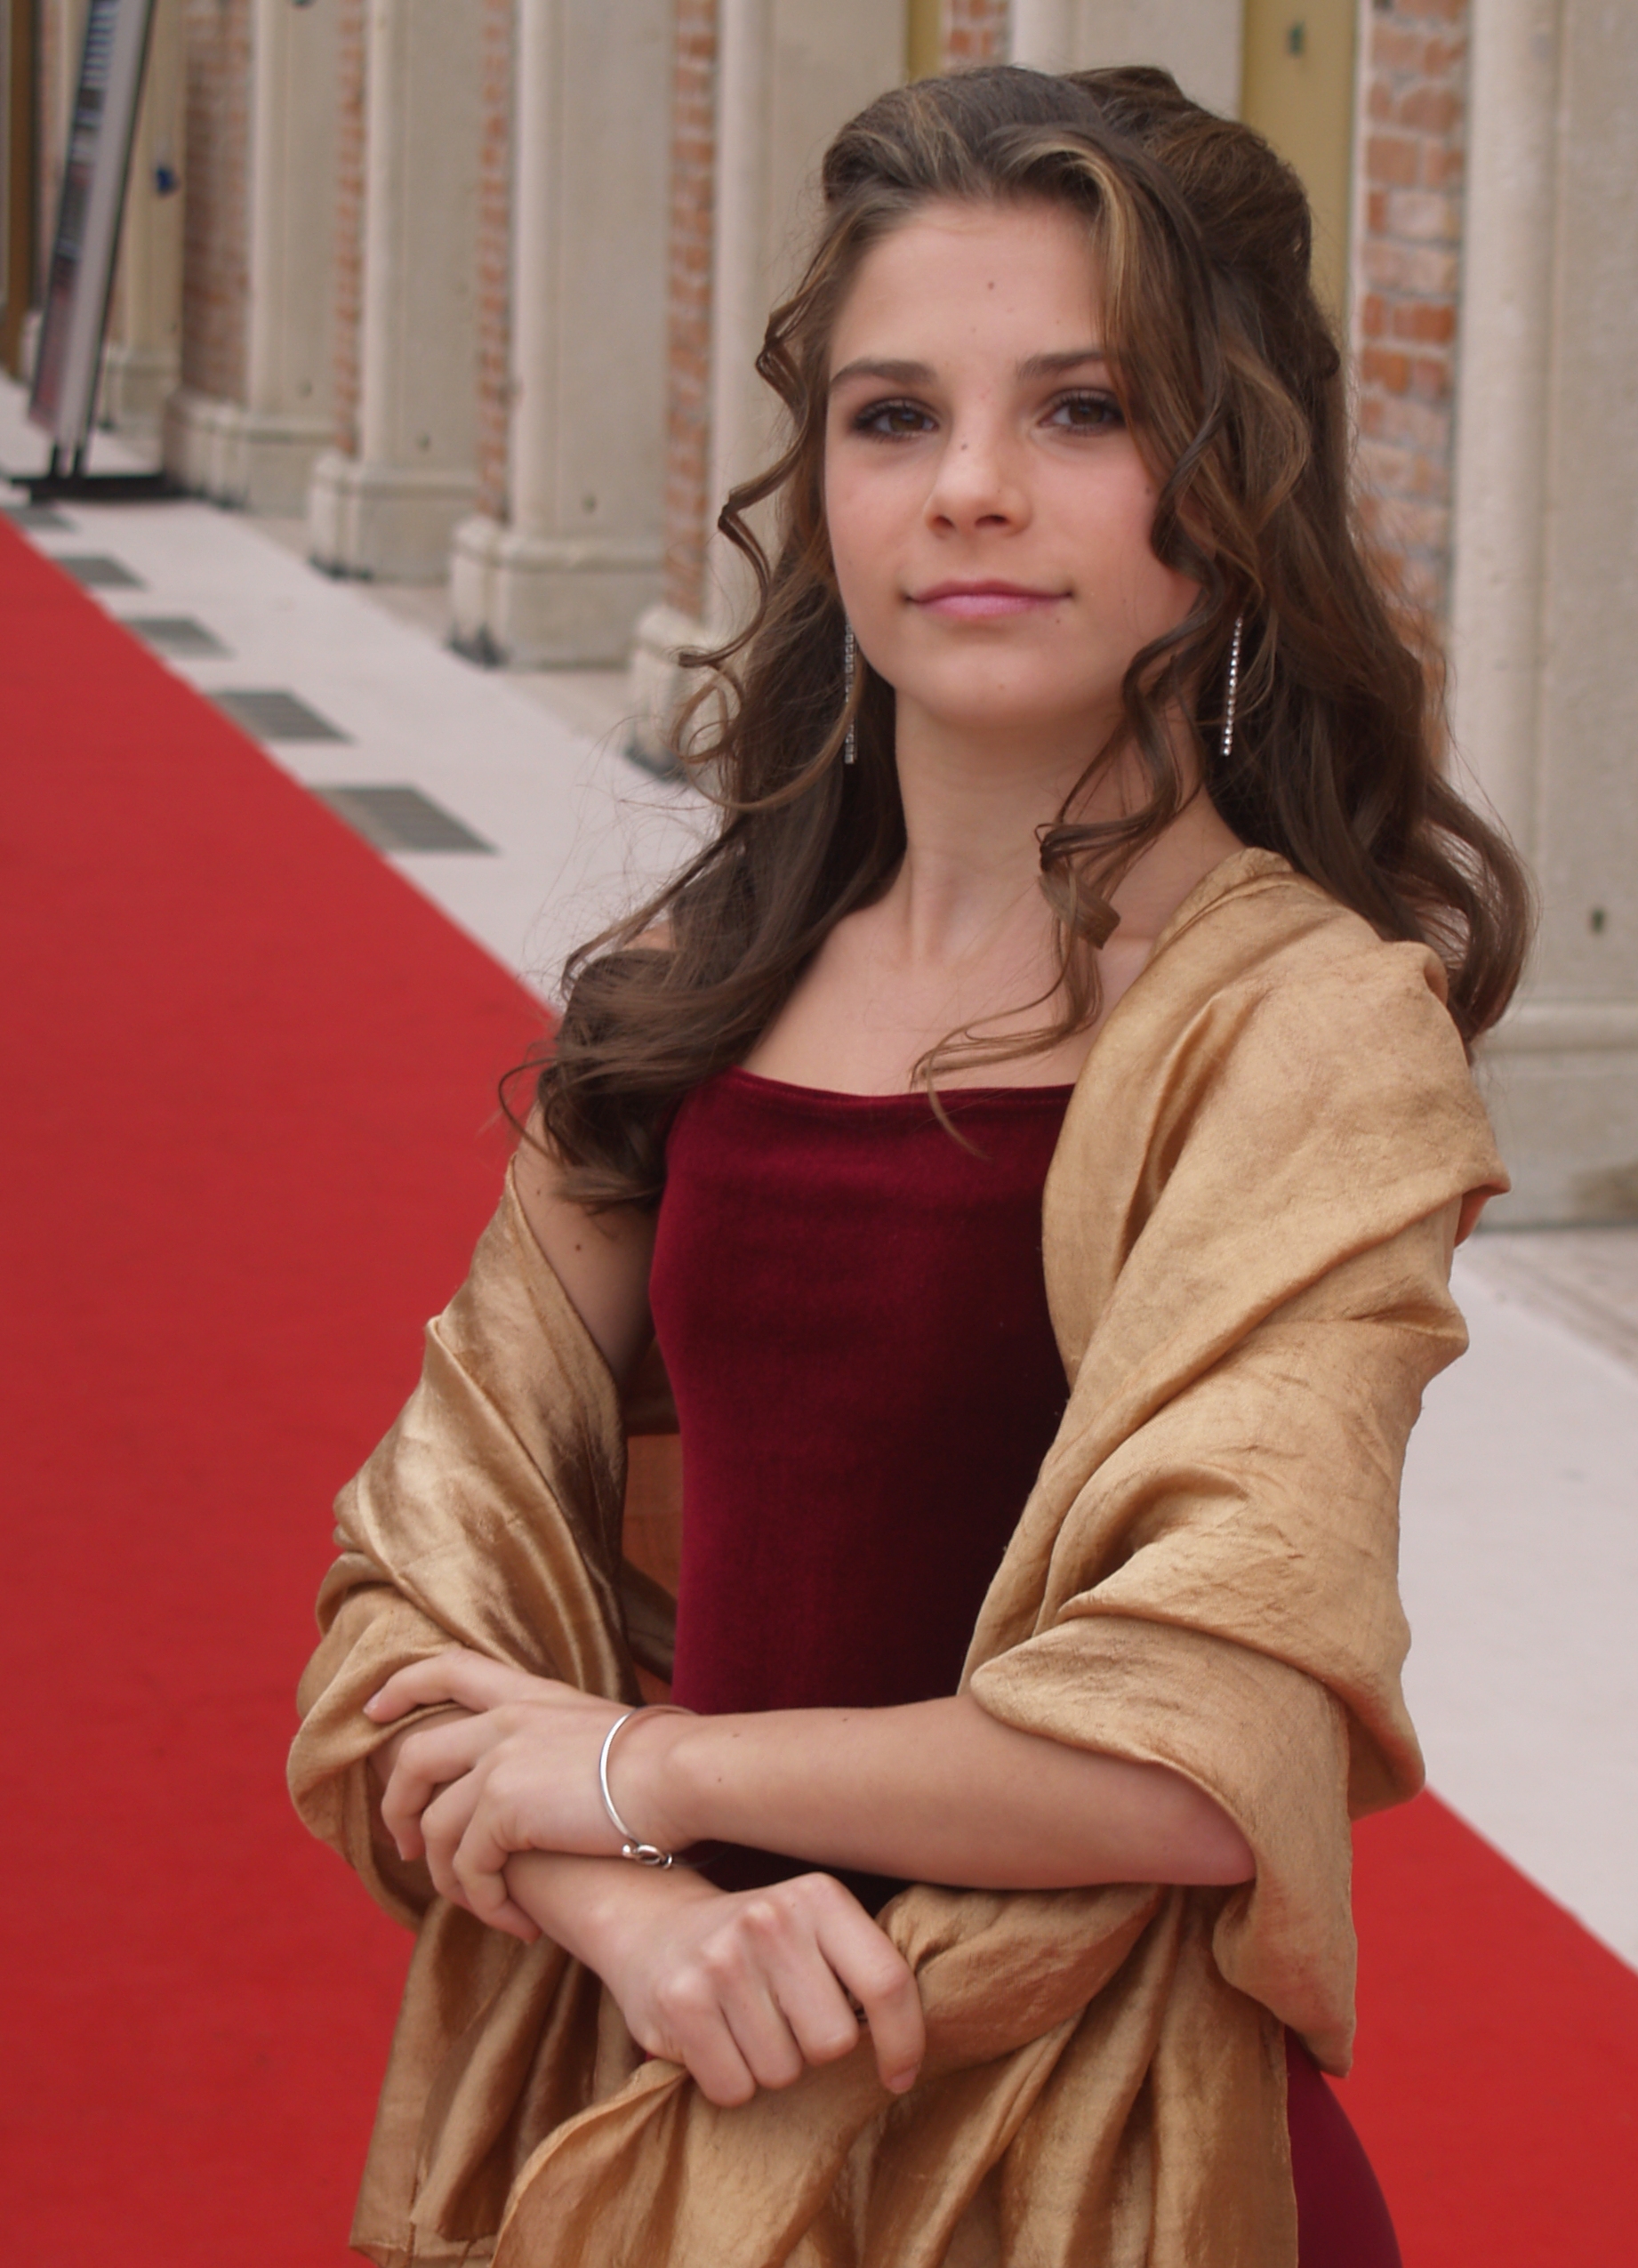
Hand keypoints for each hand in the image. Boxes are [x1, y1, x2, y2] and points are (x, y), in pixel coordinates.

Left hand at [365, 1650, 656, 1935]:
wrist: (676, 1774)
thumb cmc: (660, 1763)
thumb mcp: (600, 1730)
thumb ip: (557, 1742)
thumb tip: (546, 1780)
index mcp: (528, 1695)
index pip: (449, 1668)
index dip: (403, 1686)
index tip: (375, 1711)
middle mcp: (502, 1721)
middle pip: (414, 1757)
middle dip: (396, 1808)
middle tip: (406, 1849)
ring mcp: (496, 1762)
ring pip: (434, 1828)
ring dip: (451, 1880)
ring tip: (485, 1907)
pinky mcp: (500, 1810)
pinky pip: (468, 1869)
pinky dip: (486, 1904)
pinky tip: (517, 1923)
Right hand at [515, 1853, 924, 2108]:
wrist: (651, 1923)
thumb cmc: (754, 1942)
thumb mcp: (812, 1925)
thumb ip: (861, 1968)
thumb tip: (911, 2051)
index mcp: (818, 1897)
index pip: (887, 1982)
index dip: (905, 2041)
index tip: (899, 2075)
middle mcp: (771, 1920)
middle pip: (834, 2042)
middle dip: (814, 2048)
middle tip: (785, 2019)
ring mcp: (722, 1959)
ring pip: (782, 2073)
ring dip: (768, 2065)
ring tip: (744, 2023)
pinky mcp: (681, 2001)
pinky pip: (734, 2089)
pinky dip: (729, 2080)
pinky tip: (714, 2039)